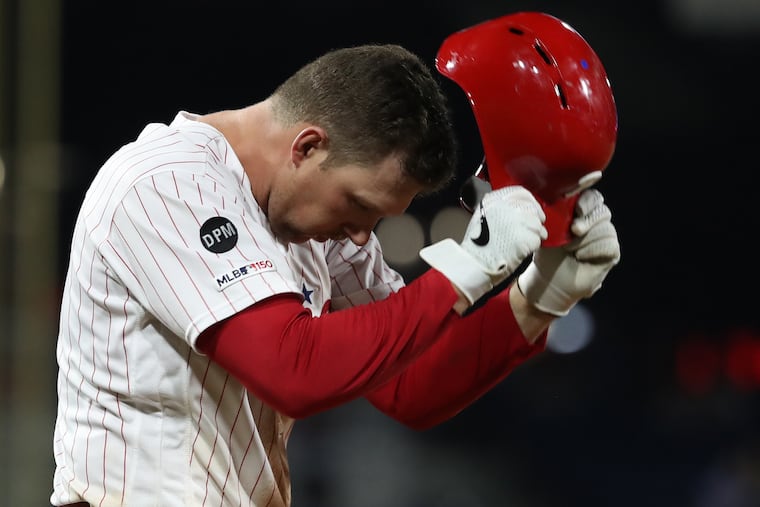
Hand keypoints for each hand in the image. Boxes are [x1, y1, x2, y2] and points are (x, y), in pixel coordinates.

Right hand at [420, 186, 546, 306]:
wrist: (474, 264)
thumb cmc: (477, 245)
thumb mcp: (482, 217)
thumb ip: (499, 209)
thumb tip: (519, 209)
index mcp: (494, 200)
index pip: (521, 193)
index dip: (531, 203)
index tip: (534, 211)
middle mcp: (506, 207)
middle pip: (532, 209)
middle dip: (536, 220)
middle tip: (535, 230)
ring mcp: (516, 221)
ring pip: (537, 225)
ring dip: (535, 235)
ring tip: (525, 243)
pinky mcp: (524, 237)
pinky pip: (536, 239)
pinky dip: (533, 246)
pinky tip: (522, 251)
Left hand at [517, 189, 620, 315]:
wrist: (550, 279)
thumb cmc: (548, 252)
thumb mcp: (547, 230)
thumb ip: (555, 213)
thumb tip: (557, 197)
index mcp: (581, 211)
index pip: (593, 197)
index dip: (588, 201)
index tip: (577, 209)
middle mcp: (596, 221)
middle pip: (602, 211)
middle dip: (587, 220)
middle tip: (574, 231)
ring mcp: (605, 235)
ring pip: (605, 229)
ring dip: (584, 240)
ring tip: (570, 250)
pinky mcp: (611, 251)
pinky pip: (608, 244)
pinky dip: (591, 250)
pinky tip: (580, 257)